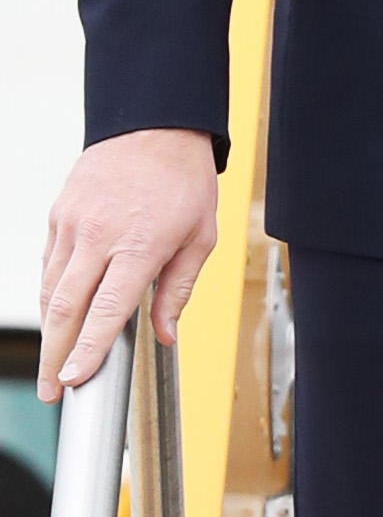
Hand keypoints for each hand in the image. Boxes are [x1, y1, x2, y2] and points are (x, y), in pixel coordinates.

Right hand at [39, 128, 219, 398]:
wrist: (154, 125)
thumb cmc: (184, 182)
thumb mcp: (201, 238)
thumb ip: (178, 291)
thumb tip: (164, 337)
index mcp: (138, 245)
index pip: (106, 310)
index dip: (87, 350)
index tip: (73, 381)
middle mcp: (98, 235)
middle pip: (65, 308)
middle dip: (54, 355)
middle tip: (51, 390)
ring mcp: (73, 223)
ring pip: (50, 287)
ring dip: (48, 330)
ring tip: (52, 363)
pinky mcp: (59, 213)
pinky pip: (49, 263)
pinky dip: (50, 294)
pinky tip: (56, 316)